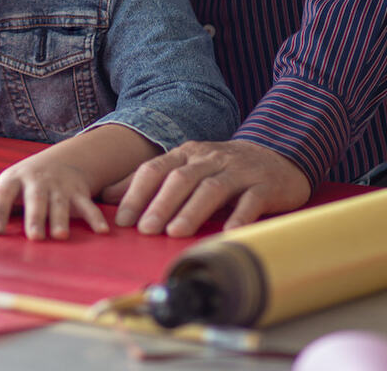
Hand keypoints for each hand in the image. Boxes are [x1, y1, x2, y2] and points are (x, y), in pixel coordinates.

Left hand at [0, 148, 109, 240]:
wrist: (62, 159)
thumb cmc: (27, 181)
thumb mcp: (9, 184)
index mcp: (15, 179)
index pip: (3, 195)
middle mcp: (38, 181)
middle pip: (36, 199)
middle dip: (35, 217)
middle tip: (34, 237)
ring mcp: (59, 186)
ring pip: (60, 203)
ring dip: (61, 219)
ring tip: (60, 236)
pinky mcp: (78, 191)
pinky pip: (88, 205)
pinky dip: (95, 218)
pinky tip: (101, 231)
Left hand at [102, 140, 311, 236]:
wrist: (278, 156)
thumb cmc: (223, 168)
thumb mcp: (186, 167)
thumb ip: (150, 180)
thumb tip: (107, 196)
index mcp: (187, 153)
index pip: (155, 169)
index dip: (137, 192)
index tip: (123, 219)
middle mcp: (210, 158)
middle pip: (181, 178)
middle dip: (160, 204)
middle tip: (145, 229)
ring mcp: (238, 171)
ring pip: (211, 188)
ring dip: (191, 211)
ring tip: (175, 233)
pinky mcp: (264, 186)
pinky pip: (251, 201)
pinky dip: (239, 217)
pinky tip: (228, 233)